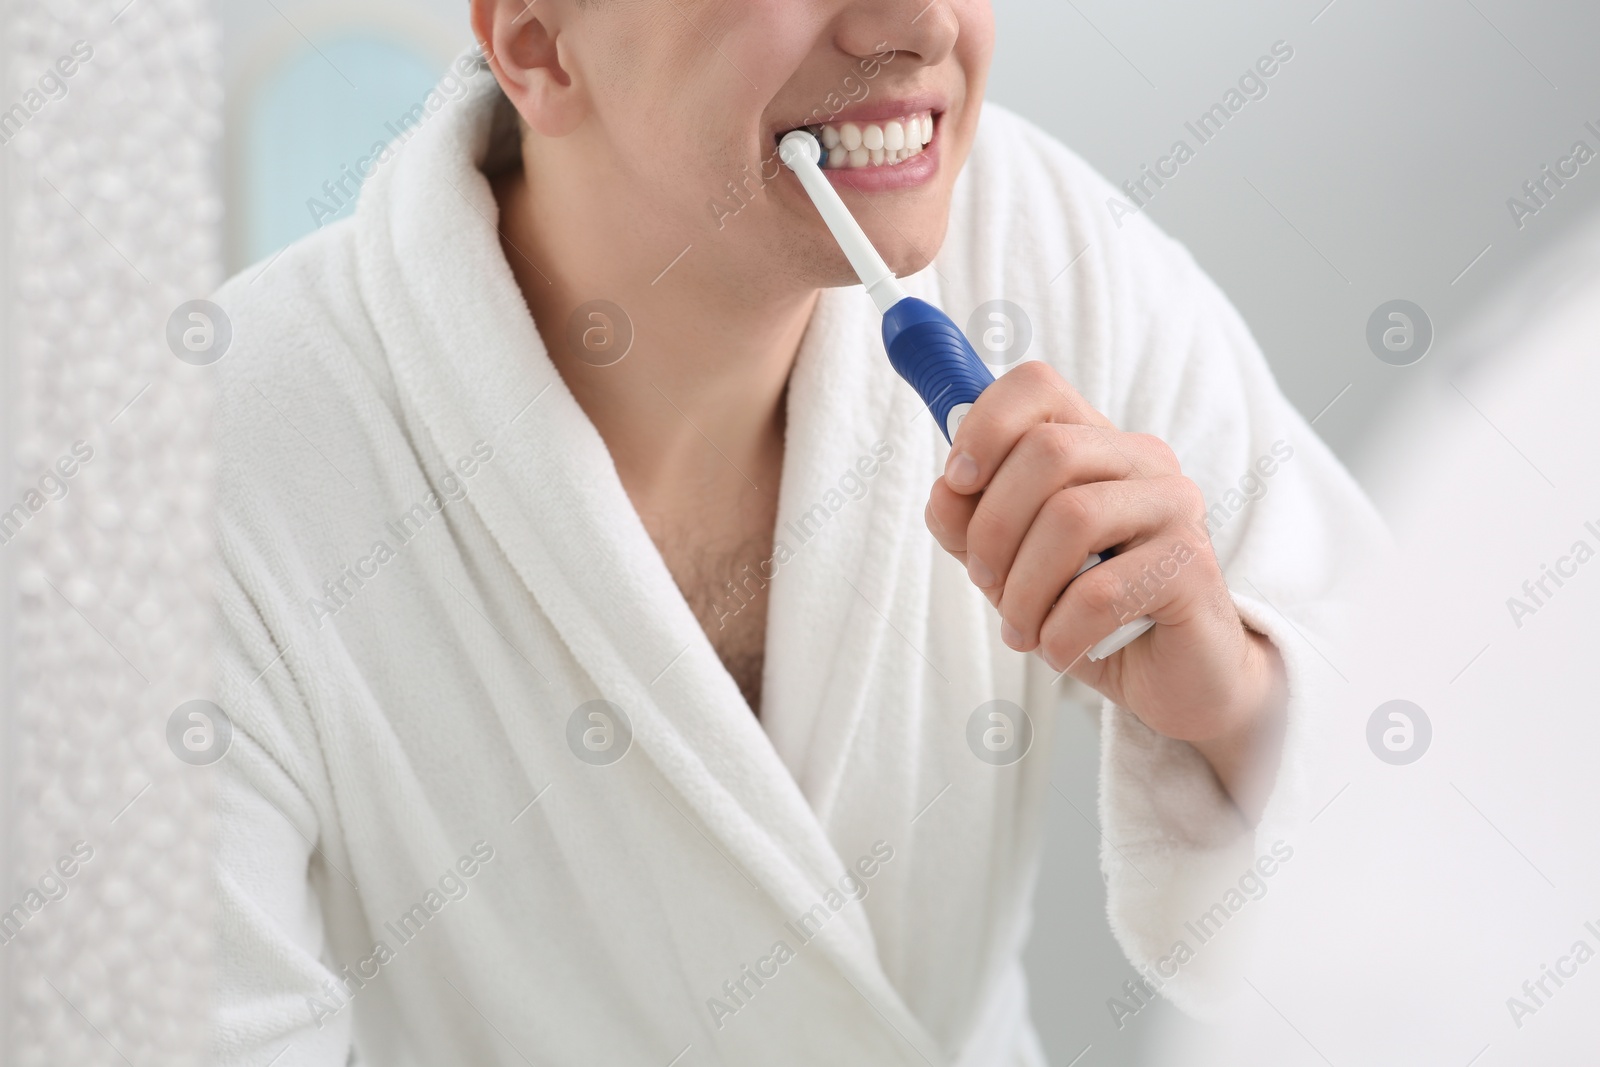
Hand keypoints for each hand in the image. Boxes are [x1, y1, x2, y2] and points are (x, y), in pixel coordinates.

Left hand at [924, 362, 1285, 812]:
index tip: (957, 481)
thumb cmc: (1089, 611)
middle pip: (1046, 450)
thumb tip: (944, 493)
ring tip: (1022, 628)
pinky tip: (1059, 648)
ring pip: (1071, 517)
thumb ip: (970, 525)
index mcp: (1095, 442)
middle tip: (985, 581)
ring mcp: (1174, 506)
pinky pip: (1101, 591)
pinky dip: (1060, 632)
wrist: (1172, 677)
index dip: (985, 425)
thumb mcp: (1011, 566)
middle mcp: (1142, 459)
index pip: (1038, 386)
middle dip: (993, 527)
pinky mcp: (1192, 565)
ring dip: (1024, 590)